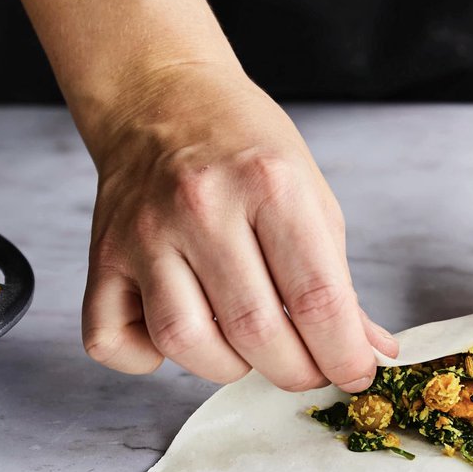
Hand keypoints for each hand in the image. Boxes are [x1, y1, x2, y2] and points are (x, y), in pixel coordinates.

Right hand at [80, 63, 396, 389]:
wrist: (160, 98)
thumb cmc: (243, 149)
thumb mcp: (310, 195)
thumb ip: (337, 280)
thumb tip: (370, 351)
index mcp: (269, 183)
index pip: (317, 299)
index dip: (344, 355)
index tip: (356, 373)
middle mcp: (201, 206)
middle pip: (255, 332)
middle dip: (295, 371)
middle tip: (307, 367)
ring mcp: (144, 233)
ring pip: (184, 343)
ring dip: (227, 367)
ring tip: (246, 349)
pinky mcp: (102, 257)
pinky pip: (112, 342)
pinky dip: (145, 359)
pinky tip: (179, 332)